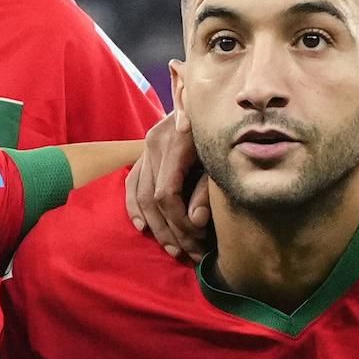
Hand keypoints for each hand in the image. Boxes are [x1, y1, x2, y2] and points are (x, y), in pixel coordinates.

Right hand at [123, 113, 210, 261]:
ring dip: (156, 227)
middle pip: (152, 199)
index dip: (180, 222)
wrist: (215, 103)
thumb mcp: (220, 160)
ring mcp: (146, 148)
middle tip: (191, 254)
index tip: (199, 240)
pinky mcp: (144, 153)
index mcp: (175, 142)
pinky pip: (132, 184)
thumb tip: (195, 221)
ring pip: (140, 195)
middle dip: (171, 232)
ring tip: (173, 249)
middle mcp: (154, 143)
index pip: (166, 194)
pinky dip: (135, 208)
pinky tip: (143, 228)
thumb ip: (206, 190)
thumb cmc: (226, 132)